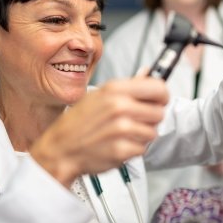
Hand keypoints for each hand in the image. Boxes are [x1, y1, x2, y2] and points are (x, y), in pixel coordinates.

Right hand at [30, 77, 168, 187]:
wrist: (60, 149)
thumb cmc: (78, 123)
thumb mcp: (99, 95)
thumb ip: (128, 85)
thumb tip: (147, 72)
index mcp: (115, 89)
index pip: (159, 88)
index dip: (162, 96)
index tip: (159, 101)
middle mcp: (120, 107)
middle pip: (159, 112)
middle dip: (151, 119)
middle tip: (136, 121)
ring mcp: (121, 129)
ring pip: (152, 132)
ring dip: (141, 135)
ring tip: (123, 134)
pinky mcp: (122, 150)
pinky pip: (142, 149)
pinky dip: (133, 150)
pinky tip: (118, 144)